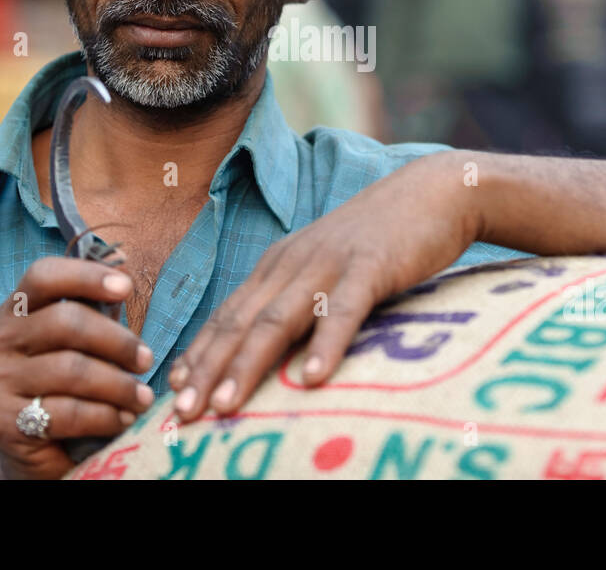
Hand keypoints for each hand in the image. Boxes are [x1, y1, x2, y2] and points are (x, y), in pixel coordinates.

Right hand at [0, 256, 155, 478]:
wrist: (36, 455)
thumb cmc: (67, 389)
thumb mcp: (81, 345)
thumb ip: (96, 309)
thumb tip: (122, 261)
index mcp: (16, 312)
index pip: (43, 276)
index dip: (85, 275)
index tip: (127, 287)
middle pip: (65, 322)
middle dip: (117, 340)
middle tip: (147, 360)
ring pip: (71, 369)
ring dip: (119, 384)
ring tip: (143, 398)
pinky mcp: (4, 422)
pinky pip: (67, 412)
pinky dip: (105, 416)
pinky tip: (123, 420)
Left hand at [167, 150, 475, 420]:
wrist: (432, 192)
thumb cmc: (381, 240)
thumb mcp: (328, 268)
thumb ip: (300, 301)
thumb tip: (278, 354)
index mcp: (279, 264)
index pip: (227, 314)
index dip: (198, 353)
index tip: (172, 392)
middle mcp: (292, 263)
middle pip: (239, 321)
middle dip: (206, 369)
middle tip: (181, 413)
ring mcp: (328, 263)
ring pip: (277, 319)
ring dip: (248, 364)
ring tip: (225, 405)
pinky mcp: (369, 266)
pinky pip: (342, 310)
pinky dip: (325, 344)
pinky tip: (313, 380)